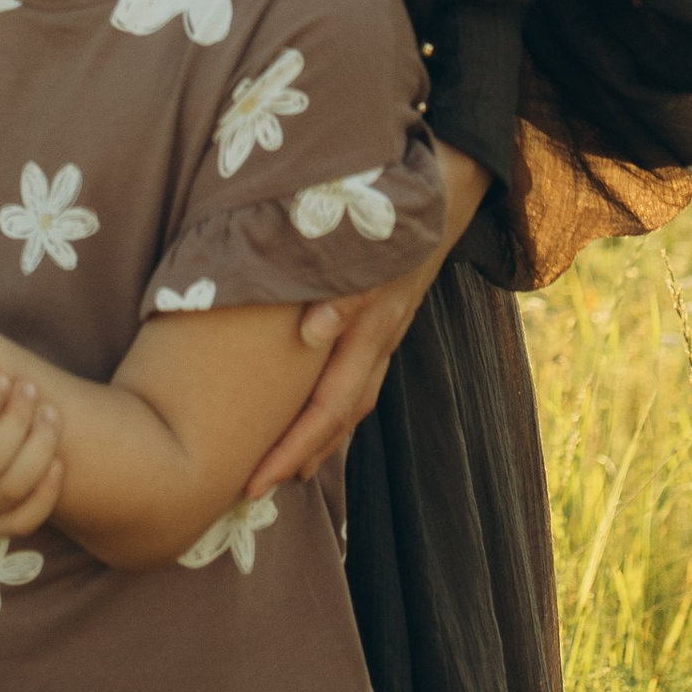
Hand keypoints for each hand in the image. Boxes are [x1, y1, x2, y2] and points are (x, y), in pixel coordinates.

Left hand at [242, 137, 490, 495]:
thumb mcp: (365, 248)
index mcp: (369, 332)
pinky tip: (311, 426)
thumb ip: (342, 289)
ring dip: (316, 441)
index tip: (254, 477)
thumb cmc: (387, 220)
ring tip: (280, 471)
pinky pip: (355, 386)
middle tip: (250, 490)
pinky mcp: (381, 333)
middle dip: (297, 458)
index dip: (292, 447)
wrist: (440, 200)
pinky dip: (331, 414)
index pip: (327, 408)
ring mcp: (383, 343)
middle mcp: (377, 347)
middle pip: (337, 420)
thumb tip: (313, 330)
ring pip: (349, 408)